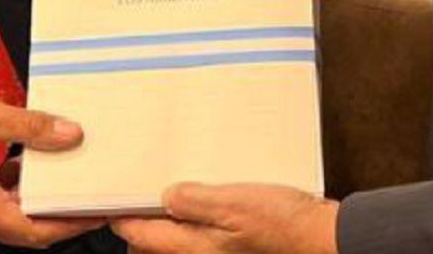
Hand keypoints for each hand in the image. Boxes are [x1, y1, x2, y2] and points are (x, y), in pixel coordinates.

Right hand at [0, 89, 101, 247]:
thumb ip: (31, 128)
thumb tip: (69, 135)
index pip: (35, 230)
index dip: (70, 224)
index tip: (97, 212)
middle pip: (29, 229)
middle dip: (62, 215)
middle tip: (92, 196)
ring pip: (17, 218)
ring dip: (42, 202)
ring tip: (70, 179)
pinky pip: (3, 206)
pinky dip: (22, 192)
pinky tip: (33, 166)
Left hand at [112, 183, 339, 253]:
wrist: (322, 239)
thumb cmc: (284, 226)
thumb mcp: (234, 204)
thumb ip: (193, 200)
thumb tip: (162, 197)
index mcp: (192, 248)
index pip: (138, 236)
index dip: (120, 214)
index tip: (110, 192)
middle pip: (153, 242)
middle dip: (142, 218)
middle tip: (138, 185)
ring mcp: (217, 251)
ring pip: (177, 236)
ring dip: (169, 215)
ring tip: (172, 184)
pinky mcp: (234, 244)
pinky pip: (201, 231)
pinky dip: (195, 214)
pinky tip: (207, 192)